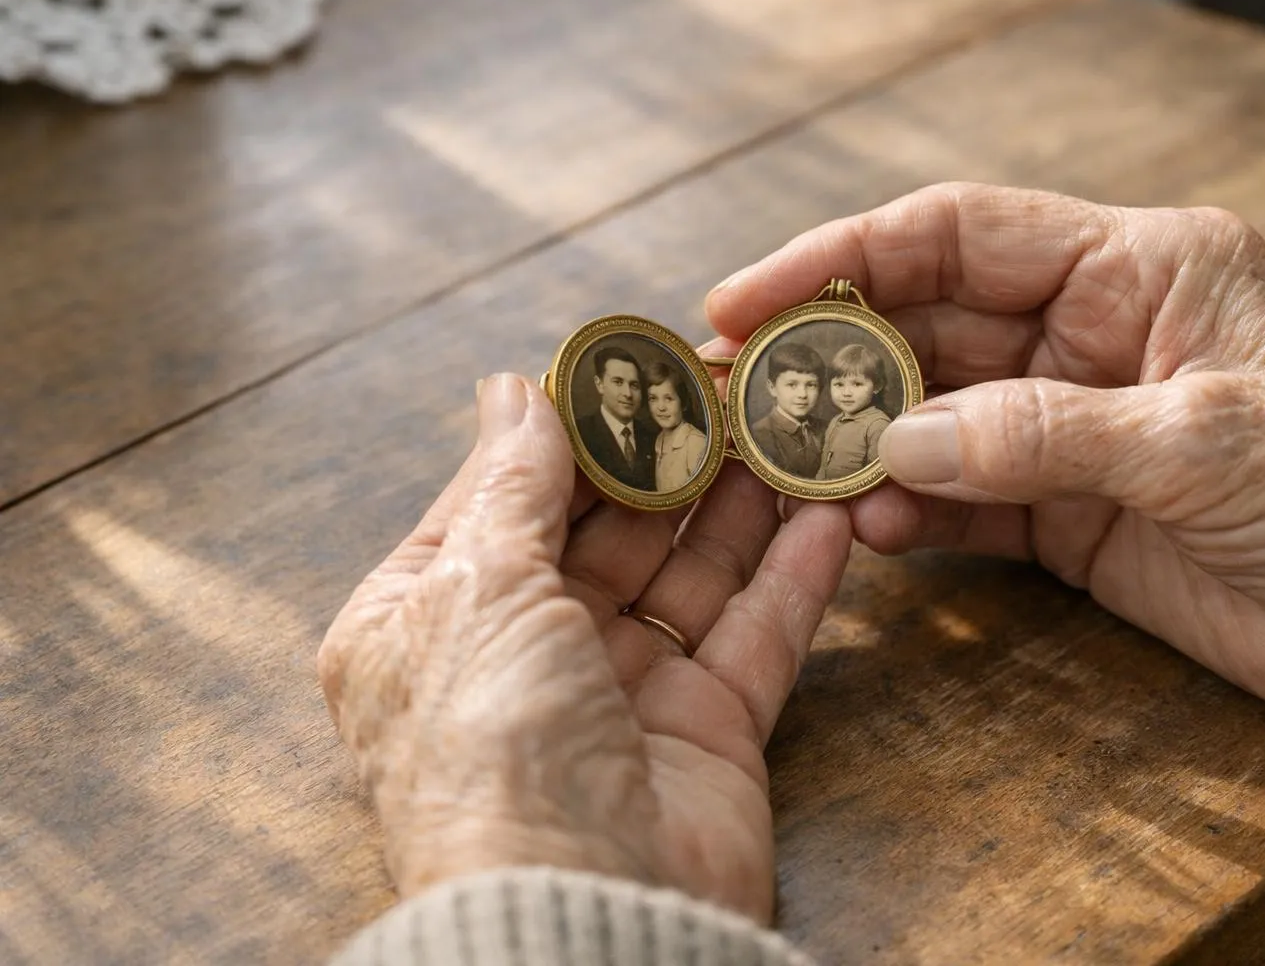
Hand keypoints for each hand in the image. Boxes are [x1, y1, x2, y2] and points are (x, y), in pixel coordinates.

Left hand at [317, 374, 851, 920]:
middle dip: (669, 454)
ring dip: (741, 500)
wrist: (580, 908)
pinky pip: (756, 634)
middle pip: (609, 528)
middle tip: (731, 378)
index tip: (635, 359)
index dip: (570, 425)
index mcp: (429, 619)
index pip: (503, 495)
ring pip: (691, 572)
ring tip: (790, 421)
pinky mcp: (707, 733)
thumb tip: (512, 388)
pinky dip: (795, 576)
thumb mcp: (477, 585)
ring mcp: (620, 694)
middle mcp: (523, 653)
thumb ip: (511, 483)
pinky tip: (832, 510)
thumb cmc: (490, 746)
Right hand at [707, 183, 1264, 738]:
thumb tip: (893, 444)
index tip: (746, 298)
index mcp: (1135, 267)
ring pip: (930, 418)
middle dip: (829, 360)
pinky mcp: (1070, 516)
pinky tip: (865, 528)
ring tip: (785, 473)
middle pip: (926, 325)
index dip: (842, 257)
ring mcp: (1071, 429)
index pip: (958, 234)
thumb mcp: (1200, 439)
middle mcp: (1089, 335)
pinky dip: (909, 512)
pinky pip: (962, 500)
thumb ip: (1040, 436)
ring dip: (857, 444)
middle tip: (734, 398)